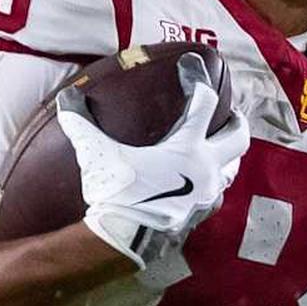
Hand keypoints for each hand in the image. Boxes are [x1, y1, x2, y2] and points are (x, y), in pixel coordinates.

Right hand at [56, 53, 249, 268]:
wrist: (124, 240)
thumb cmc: (115, 194)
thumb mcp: (96, 154)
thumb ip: (81, 122)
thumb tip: (67, 95)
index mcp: (188, 146)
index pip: (204, 101)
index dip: (197, 77)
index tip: (192, 64)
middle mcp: (207, 167)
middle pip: (239, 136)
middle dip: (236, 120)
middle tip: (229, 112)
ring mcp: (208, 193)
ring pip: (232, 167)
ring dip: (227, 153)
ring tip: (216, 144)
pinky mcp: (203, 213)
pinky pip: (218, 193)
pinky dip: (213, 181)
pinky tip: (200, 180)